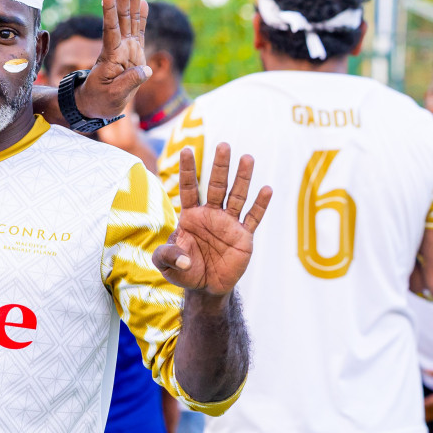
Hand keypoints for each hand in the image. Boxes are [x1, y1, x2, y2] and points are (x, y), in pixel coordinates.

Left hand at [77, 0, 151, 119]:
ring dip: (131, 0)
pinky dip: (142, 17)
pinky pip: (139, 32)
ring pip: (131, 20)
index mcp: (112, 56)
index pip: (110, 28)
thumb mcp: (113, 96)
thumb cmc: (101, 102)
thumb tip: (146, 70)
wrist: (96, 107)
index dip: (109, 9)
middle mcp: (120, 48)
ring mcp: (127, 49)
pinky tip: (143, 2)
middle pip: (122, 17)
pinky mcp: (134, 54)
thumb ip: (129, 83)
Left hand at [153, 143, 271, 295]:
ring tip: (247, 158)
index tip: (186, 149)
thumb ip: (167, 256)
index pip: (189, 188)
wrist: (205, 287)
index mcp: (191, 216)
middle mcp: (211, 214)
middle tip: (223, 145)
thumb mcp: (166, 264)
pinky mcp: (244, 236)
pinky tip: (266, 189)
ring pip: (237, 196)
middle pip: (216, 186)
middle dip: (219, 166)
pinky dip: (260, 205)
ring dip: (242, 178)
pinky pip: (253, 218)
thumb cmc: (183, 270)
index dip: (187, 170)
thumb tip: (183, 259)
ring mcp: (229, 223)